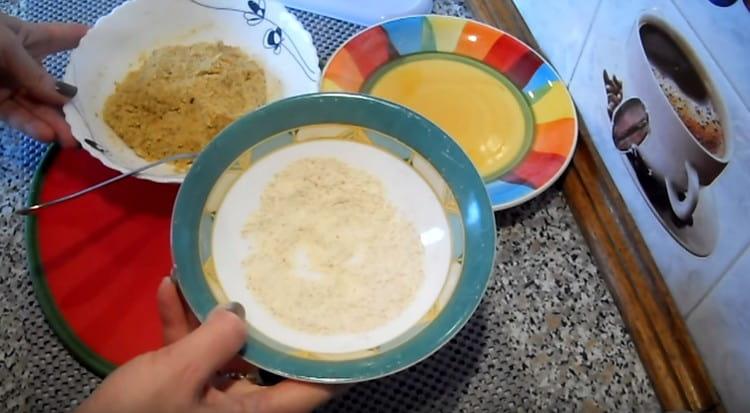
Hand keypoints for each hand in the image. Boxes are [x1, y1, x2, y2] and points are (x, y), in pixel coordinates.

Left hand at [0, 13, 86, 145]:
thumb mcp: (5, 45)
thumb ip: (35, 73)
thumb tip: (66, 97)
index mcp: (26, 37)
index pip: (65, 38)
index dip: (89, 42)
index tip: (116, 51)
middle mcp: (22, 63)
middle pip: (56, 84)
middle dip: (76, 102)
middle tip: (95, 121)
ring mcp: (8, 86)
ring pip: (40, 107)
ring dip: (56, 123)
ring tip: (72, 140)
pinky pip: (19, 118)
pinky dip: (33, 127)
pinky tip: (47, 135)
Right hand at [76, 277, 341, 412]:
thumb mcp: (179, 374)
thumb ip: (216, 339)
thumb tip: (239, 313)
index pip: (312, 390)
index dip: (336, 361)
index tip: (353, 326)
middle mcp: (239, 407)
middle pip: (269, 359)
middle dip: (267, 319)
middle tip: (286, 279)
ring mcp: (209, 398)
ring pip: (225, 350)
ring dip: (214, 313)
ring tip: (215, 270)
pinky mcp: (180, 390)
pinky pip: (190, 352)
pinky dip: (181, 324)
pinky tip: (169, 286)